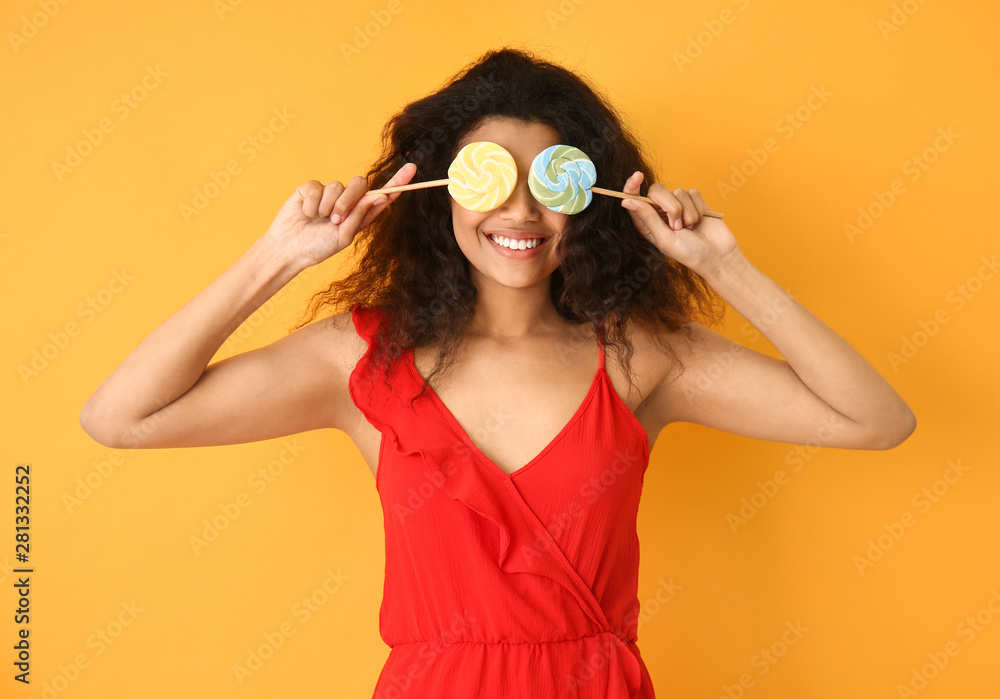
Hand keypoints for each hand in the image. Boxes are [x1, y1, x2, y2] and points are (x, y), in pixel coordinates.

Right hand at [262, 163, 416, 267]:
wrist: (289, 249)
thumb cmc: (318, 247)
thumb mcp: (344, 236)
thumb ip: (361, 216)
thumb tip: (379, 196)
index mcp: (361, 213)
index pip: (383, 195)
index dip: (397, 182)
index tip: (412, 169)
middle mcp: (348, 200)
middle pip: (360, 184)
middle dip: (349, 201)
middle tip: (335, 219)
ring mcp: (329, 193)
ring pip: (337, 185)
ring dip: (328, 206)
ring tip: (319, 220)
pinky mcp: (310, 189)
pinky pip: (317, 186)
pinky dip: (312, 204)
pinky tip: (306, 213)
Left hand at [620, 172, 739, 275]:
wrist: (717, 255)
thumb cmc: (688, 253)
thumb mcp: (664, 238)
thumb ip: (647, 218)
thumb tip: (626, 201)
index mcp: (648, 221)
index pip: (634, 198)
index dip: (633, 185)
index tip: (638, 176)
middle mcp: (660, 211)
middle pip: (657, 190)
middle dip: (670, 207)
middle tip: (677, 226)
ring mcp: (678, 205)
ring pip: (678, 191)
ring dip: (687, 212)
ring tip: (690, 227)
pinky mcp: (695, 201)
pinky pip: (693, 192)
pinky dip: (698, 208)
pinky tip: (700, 220)